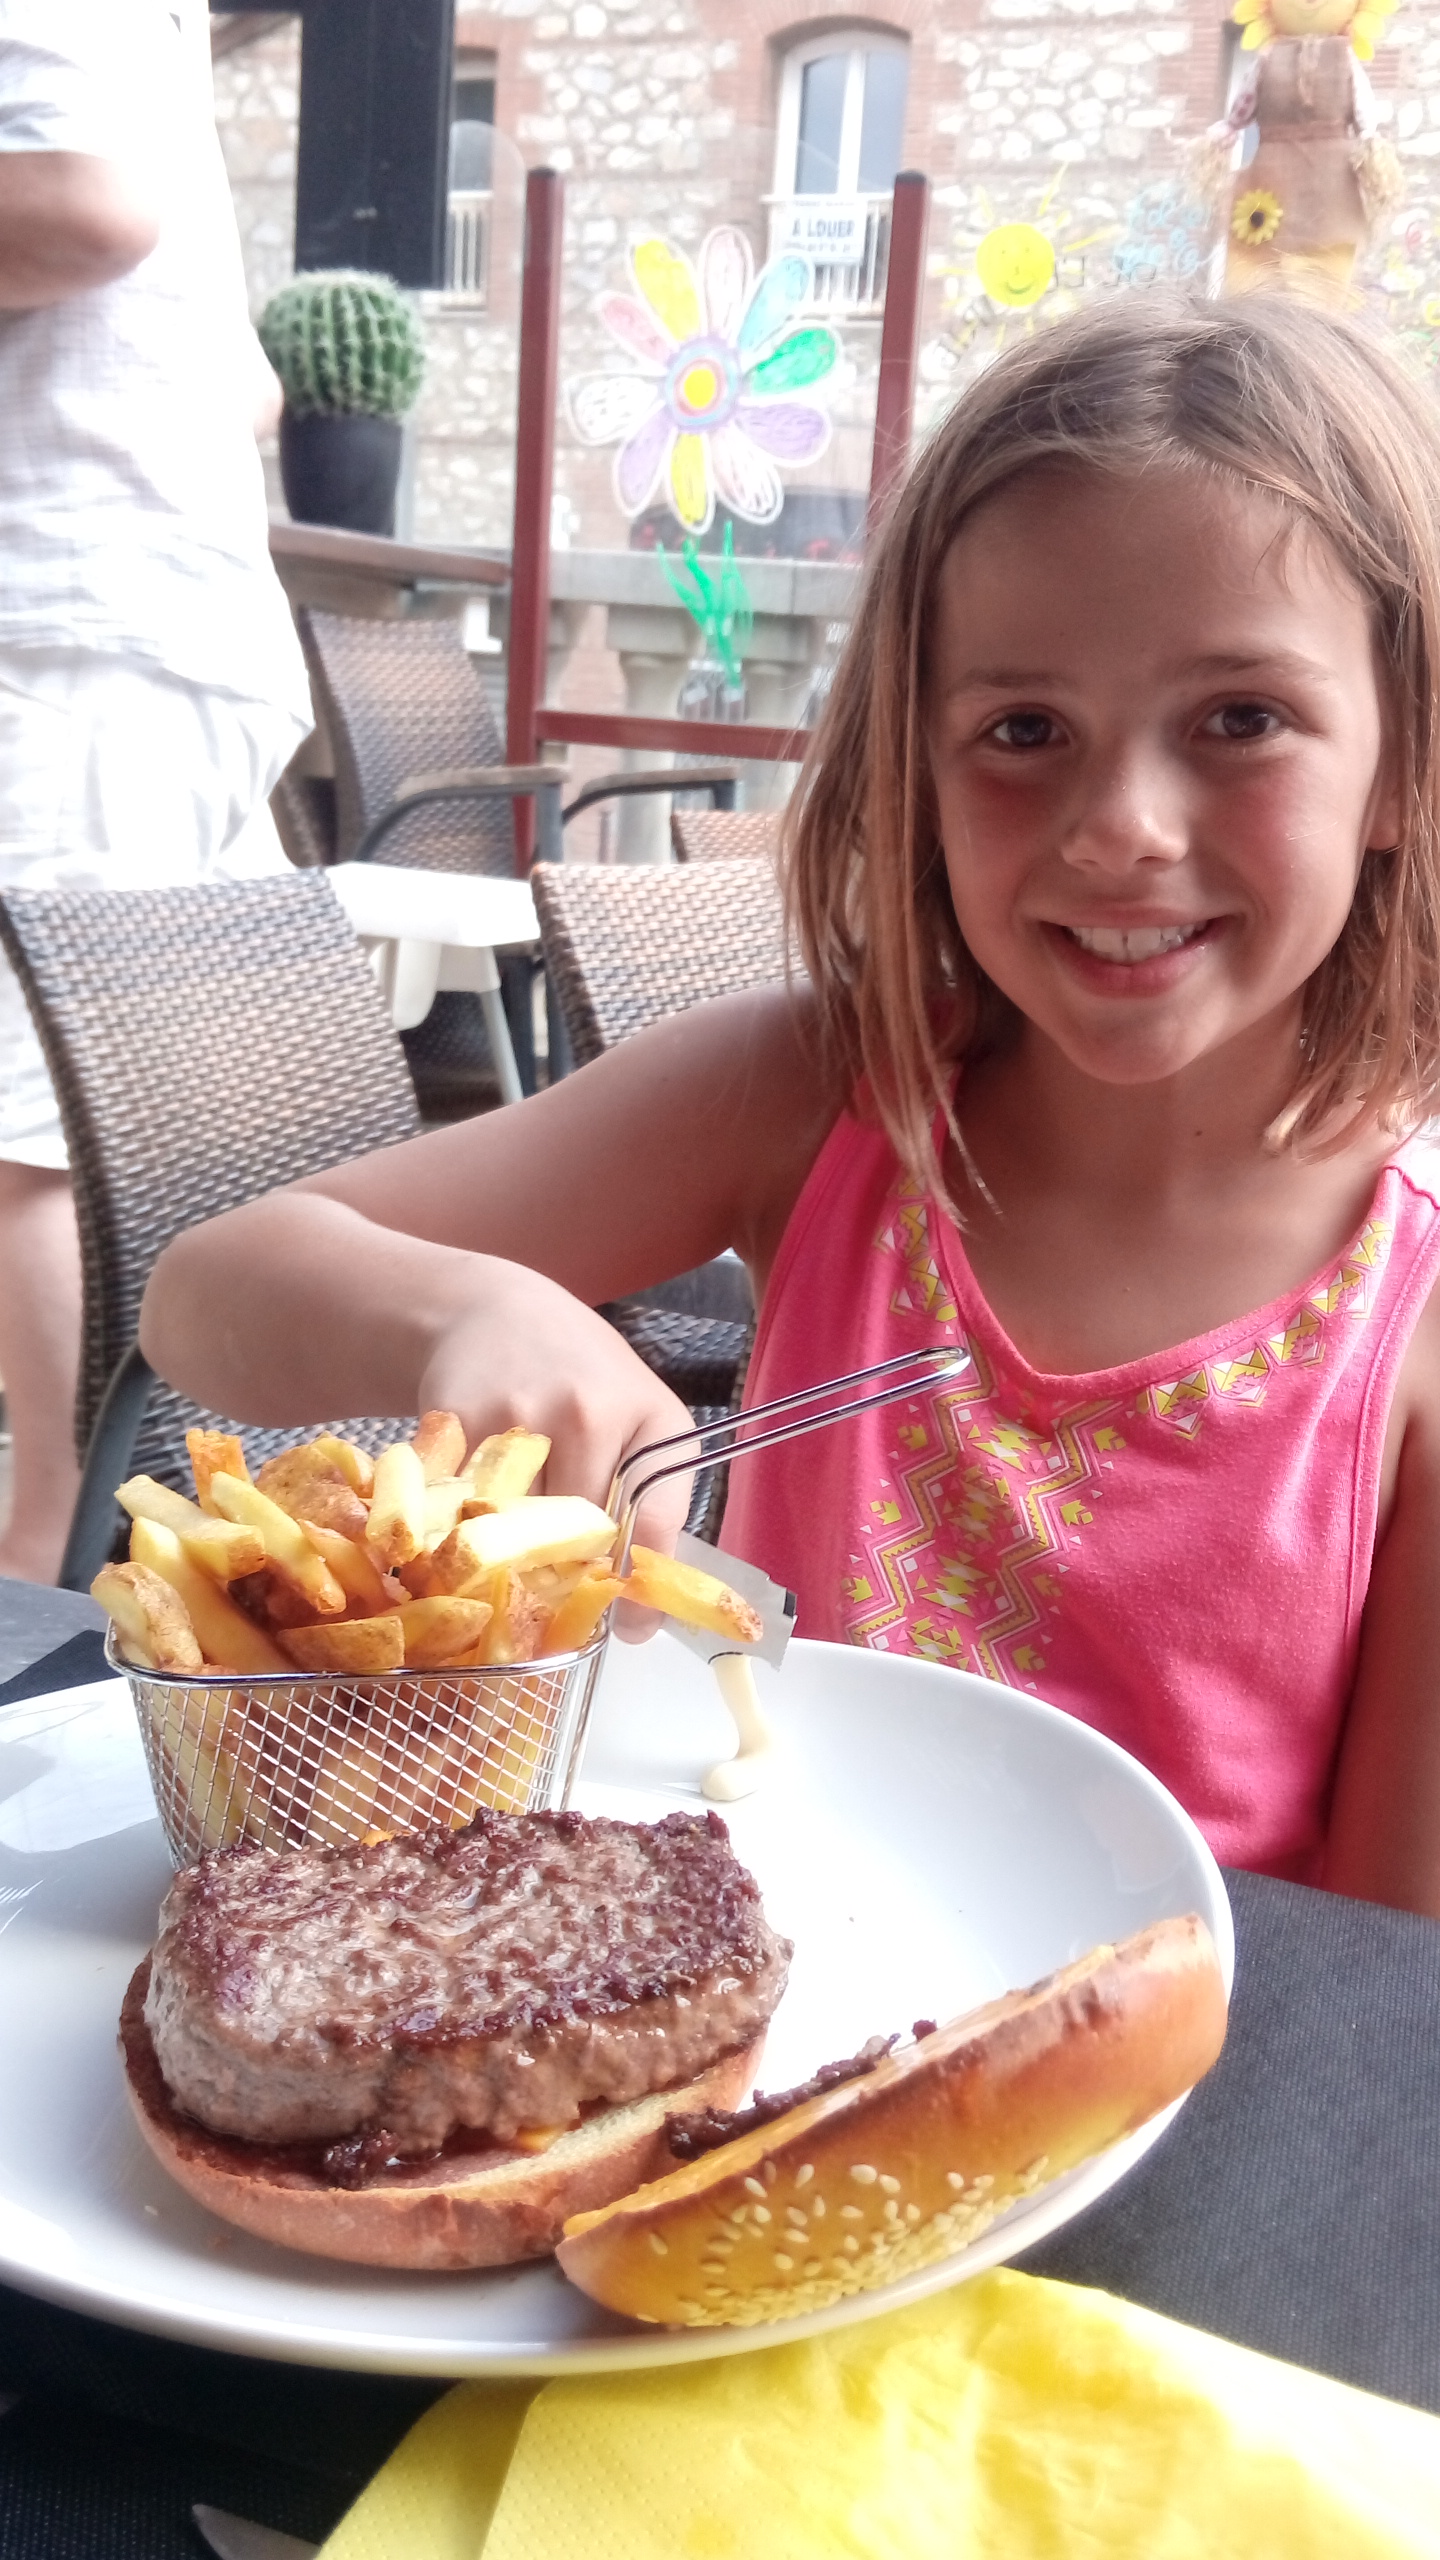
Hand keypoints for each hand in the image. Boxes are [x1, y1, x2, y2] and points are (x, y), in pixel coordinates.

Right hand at [415, 1260, 698, 1626]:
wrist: (497, 1310)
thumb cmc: (586, 1377)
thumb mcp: (645, 1421)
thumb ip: (652, 1506)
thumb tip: (634, 1622)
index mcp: (647, 1421)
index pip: (648, 1525)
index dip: (634, 1588)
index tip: (625, 1630)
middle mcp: (586, 1415)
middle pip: (572, 1542)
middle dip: (564, 1572)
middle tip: (550, 1580)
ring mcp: (514, 1418)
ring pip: (512, 1534)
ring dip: (508, 1556)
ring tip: (506, 1547)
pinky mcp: (452, 1422)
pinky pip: (457, 1510)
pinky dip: (458, 1529)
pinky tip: (465, 1517)